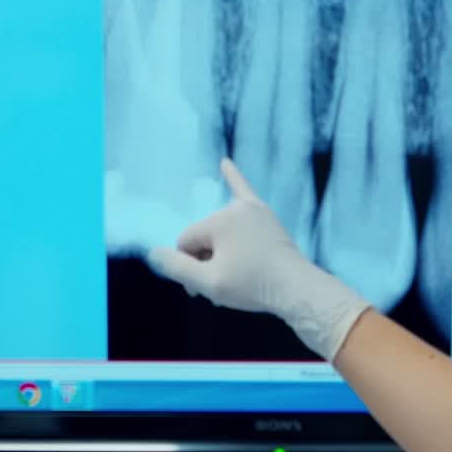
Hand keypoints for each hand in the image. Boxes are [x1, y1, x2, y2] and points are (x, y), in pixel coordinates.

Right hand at [148, 158, 369, 361]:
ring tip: (235, 274)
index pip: (185, 242)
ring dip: (220, 251)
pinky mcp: (266, 217)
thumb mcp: (210, 283)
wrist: (298, 290)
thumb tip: (153, 252)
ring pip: (221, 232)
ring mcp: (253, 211)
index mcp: (218, 221)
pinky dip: (234, 178)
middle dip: (206, 262)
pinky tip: (225, 162)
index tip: (202, 289)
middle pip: (204, 237)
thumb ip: (177, 267)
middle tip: (222, 289)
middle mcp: (234, 209)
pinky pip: (245, 192)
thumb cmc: (254, 287)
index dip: (189, 268)